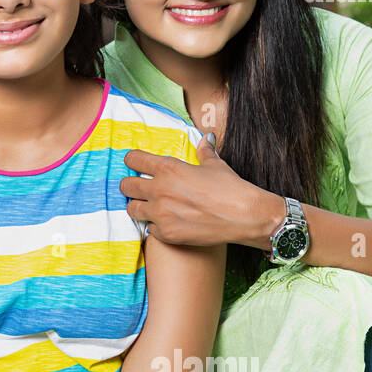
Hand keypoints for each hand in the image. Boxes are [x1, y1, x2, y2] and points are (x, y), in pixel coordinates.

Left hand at [119, 136, 279, 247]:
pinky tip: (168, 222)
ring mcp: (161, 214)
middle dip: (130, 185)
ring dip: (139, 207)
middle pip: (125, 186)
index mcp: (168, 169)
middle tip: (139, 188)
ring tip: (150, 207)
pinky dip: (156, 226)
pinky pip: (149, 229)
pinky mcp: (167, 234)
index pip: (133, 159)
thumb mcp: (215, 166)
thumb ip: (204, 151)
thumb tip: (206, 138)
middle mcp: (159, 190)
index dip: (133, 161)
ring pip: (132, 210)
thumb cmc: (231, 189)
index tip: (136, 164)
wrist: (245, 217)